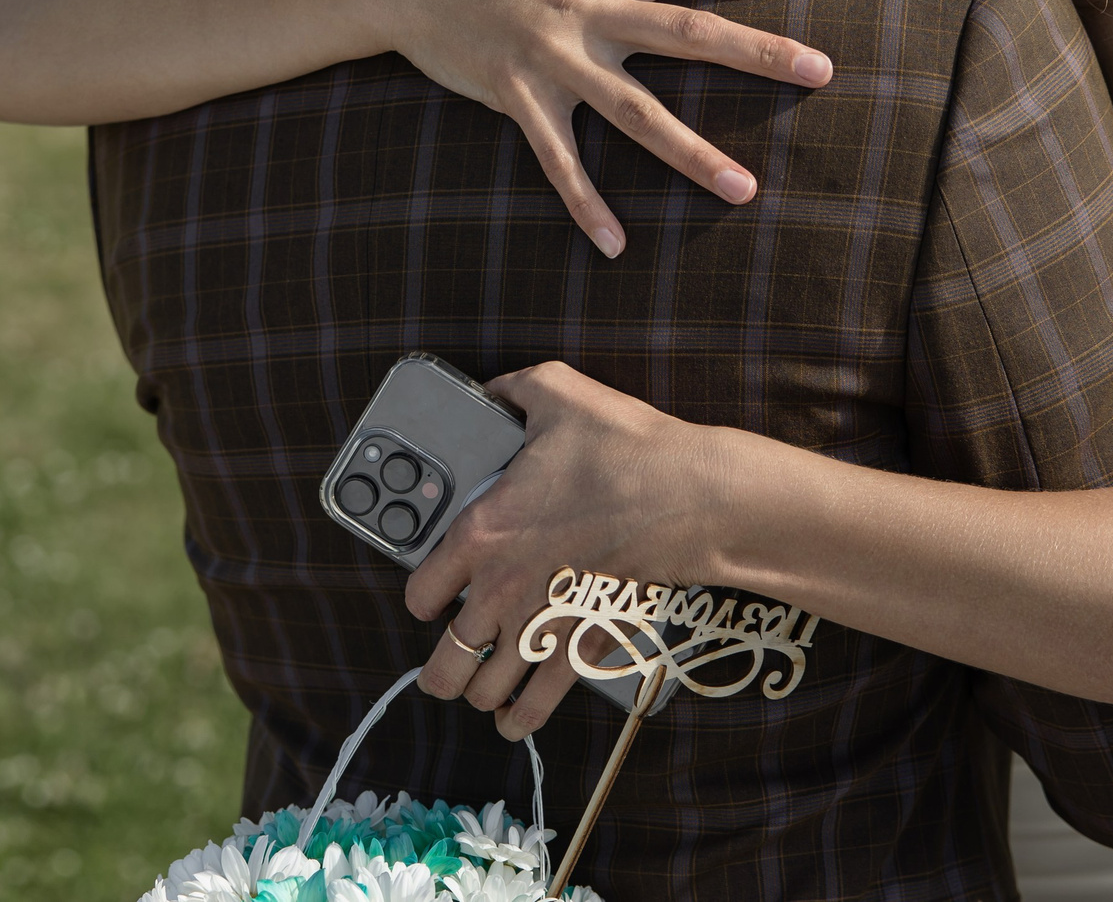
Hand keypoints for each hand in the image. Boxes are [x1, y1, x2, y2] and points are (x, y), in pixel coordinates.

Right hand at [350, 0, 841, 256]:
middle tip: (826, 72)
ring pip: (637, 113)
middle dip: (762, 53)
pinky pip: (558, 159)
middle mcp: (591, 9)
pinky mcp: (518, 96)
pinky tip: (616, 245)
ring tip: (744, 188)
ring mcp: (555, 58)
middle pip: (693, 35)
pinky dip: (585, 203)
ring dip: (692, 153)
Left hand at [404, 363, 722, 739]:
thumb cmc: (624, 447)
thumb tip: (494, 391)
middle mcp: (503, 587)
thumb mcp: (557, 393)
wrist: (692, 496)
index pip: (423, 588)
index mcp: (483, 532)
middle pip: (449, 654)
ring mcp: (545, 620)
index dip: (420, 598)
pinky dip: (525, 715)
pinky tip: (516, 721)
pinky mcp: (586, 639)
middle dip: (440, 671)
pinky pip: (545, 695)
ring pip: (490, 684)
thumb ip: (513, 390)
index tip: (428, 599)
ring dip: (479, 694)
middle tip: (440, 673)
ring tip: (477, 695)